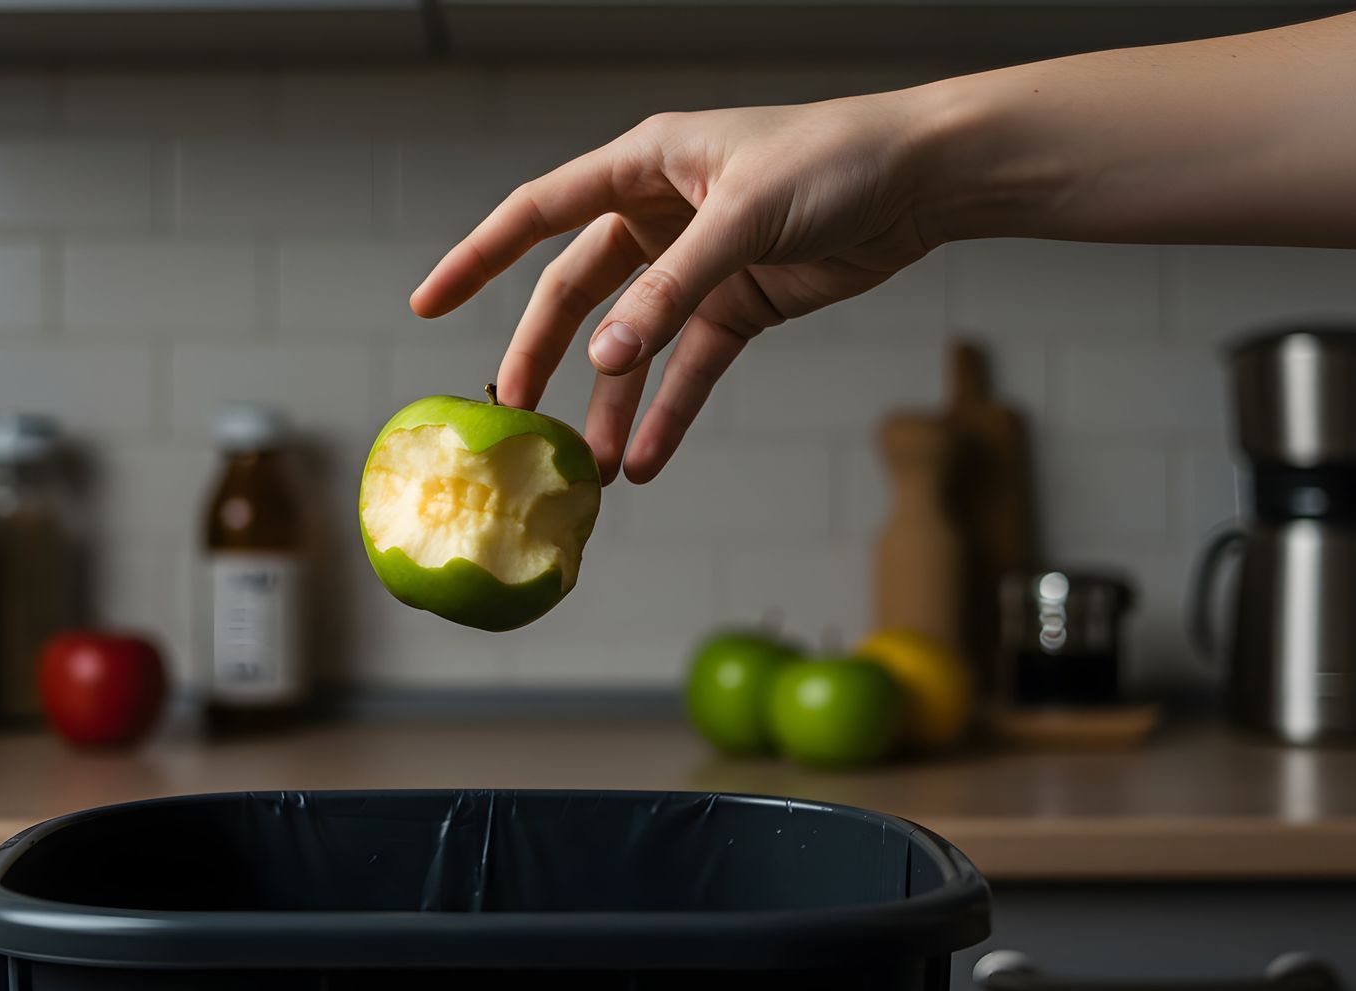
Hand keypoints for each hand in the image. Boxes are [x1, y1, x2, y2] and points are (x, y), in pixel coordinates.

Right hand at [411, 95, 943, 483]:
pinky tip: (646, 459)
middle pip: (578, 290)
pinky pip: (690, 368)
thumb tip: (605, 358)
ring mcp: (698, 263)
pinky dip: (669, 411)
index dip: (478, 257)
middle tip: (513, 415)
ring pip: (631, 341)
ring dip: (609, 400)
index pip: (539, 212)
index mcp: (645, 164)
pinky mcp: (741, 304)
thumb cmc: (837, 161)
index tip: (428, 302)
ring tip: (586, 464)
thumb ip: (670, 290)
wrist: (927, 177)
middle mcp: (661, 213)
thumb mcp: (744, 219)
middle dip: (544, 354)